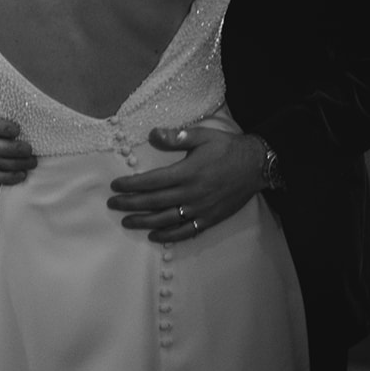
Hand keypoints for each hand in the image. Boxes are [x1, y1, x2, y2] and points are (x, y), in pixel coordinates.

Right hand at [0, 95, 36, 184]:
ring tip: (33, 161)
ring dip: (14, 164)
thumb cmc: (16, 105)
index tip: (17, 129)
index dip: (0, 127)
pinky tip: (23, 175)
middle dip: (10, 149)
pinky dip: (8, 178)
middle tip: (29, 149)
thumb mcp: (11, 95)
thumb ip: (5, 86)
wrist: (17, 120)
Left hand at [107, 125, 264, 241]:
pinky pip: (185, 231)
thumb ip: (177, 137)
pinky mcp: (209, 219)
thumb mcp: (203, 136)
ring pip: (166, 219)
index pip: (151, 182)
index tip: (116, 186)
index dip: (131, 185)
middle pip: (154, 202)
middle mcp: (191, 194)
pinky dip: (168, 235)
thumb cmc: (228, 148)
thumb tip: (152, 135)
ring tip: (127, 221)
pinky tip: (155, 235)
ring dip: (144, 222)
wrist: (257, 166)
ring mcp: (200, 209)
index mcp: (187, 172)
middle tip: (113, 205)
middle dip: (130, 204)